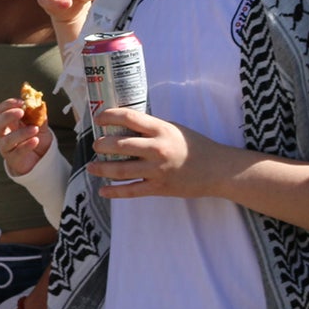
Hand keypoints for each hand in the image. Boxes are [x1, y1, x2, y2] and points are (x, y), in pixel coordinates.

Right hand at [0, 98, 53, 177]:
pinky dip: (26, 146)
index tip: (22, 102)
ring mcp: (7, 147)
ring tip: (35, 129)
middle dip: (7, 116)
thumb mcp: (41, 124)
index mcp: (9, 122)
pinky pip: (17, 152)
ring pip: (7, 140)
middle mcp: (4, 134)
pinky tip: (35, 141)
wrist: (42, 158)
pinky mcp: (13, 160)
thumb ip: (39, 115)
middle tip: (21, 112)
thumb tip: (40, 103)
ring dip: (21, 133)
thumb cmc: (37, 138)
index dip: (8, 104)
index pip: (1, 110)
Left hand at [88, 108, 234, 199]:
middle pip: (119, 145)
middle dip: (101, 145)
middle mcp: (157, 149)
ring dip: (102, 169)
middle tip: (95, 145)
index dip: (108, 116)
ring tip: (92, 167)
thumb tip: (122, 126)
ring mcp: (157, 170)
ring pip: (121, 170)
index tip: (98, 118)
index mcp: (161, 129)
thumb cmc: (195, 145)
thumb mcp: (173, 128)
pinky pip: (132, 191)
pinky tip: (103, 191)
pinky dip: (115, 192)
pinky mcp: (159, 188)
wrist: (217, 170)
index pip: (128, 117)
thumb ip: (150, 128)